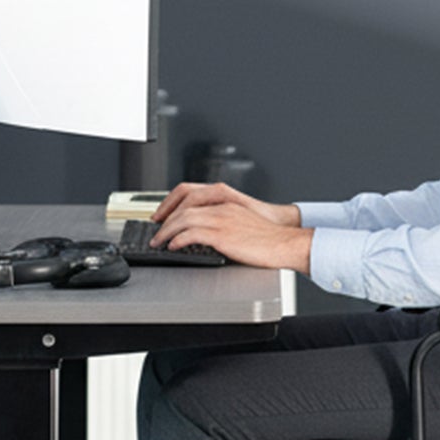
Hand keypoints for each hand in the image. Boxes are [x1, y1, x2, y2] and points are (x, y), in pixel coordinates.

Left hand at [153, 184, 311, 274]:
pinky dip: (178, 240)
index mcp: (225, 200)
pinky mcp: (222, 235)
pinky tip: (174, 246)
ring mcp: (222, 219)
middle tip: (155, 231)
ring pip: (184, 218)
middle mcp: (221, 206)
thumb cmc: (267, 235)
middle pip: (183, 206)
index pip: (189, 192)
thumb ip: (223, 219)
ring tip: (159, 242)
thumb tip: (204, 231)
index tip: (161, 215)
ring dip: (167, 231)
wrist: (284, 242)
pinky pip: (192, 234)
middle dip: (164, 218)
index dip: (170, 203)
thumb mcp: (242, 219)